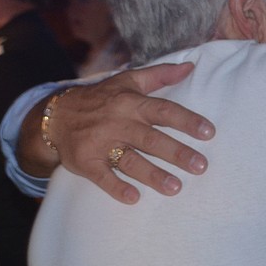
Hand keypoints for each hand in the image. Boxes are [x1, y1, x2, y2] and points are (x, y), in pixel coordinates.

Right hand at [36, 63, 213, 203]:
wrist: (56, 115)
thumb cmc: (101, 98)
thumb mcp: (128, 81)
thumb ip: (160, 75)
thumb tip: (190, 67)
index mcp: (131, 103)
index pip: (164, 111)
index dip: (187, 121)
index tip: (209, 133)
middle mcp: (118, 122)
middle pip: (151, 138)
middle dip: (177, 153)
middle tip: (201, 166)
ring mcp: (101, 143)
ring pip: (130, 160)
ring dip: (153, 174)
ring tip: (175, 188)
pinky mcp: (85, 161)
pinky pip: (102, 176)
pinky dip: (116, 187)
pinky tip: (133, 199)